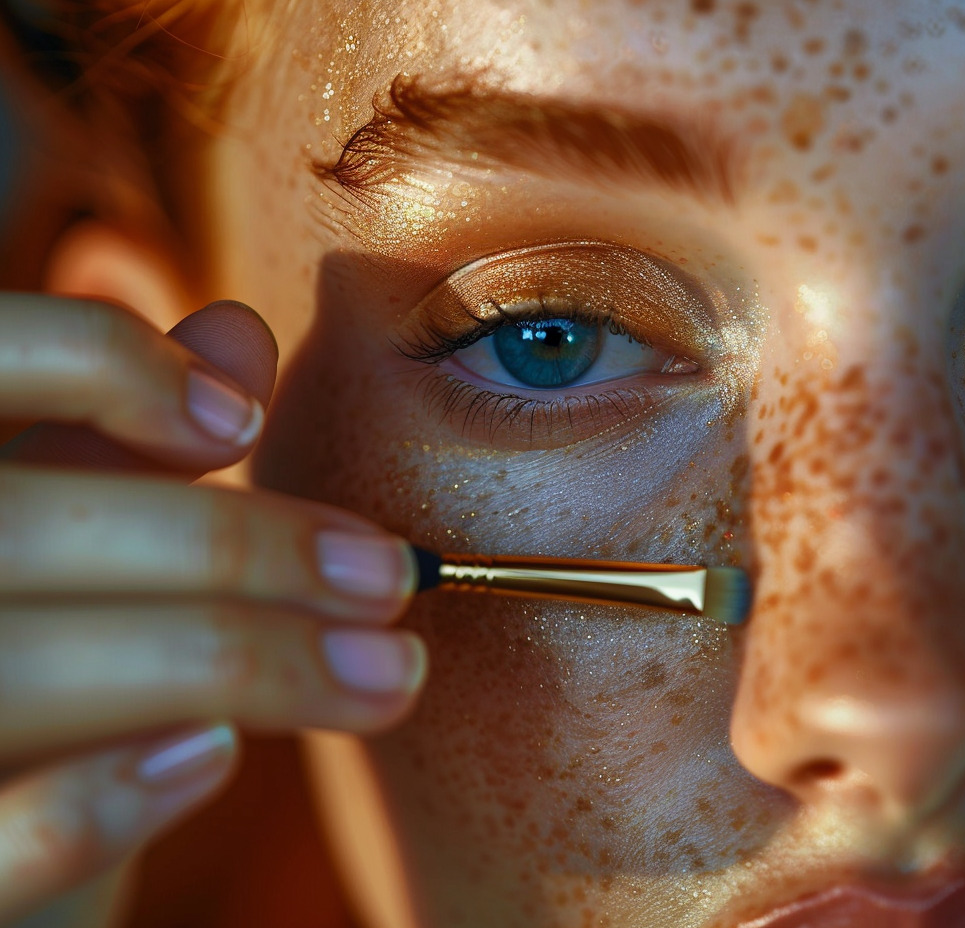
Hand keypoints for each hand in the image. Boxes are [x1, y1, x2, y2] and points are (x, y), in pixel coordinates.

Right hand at [0, 296, 425, 922]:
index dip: (96, 361)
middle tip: (389, 577)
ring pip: (22, 667)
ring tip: (383, 674)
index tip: (241, 421)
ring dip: (238, 661)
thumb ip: (132, 455)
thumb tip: (239, 329)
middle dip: (237, 546)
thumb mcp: (73, 567)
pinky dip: (107, 795)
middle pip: (26, 531)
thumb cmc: (39, 698)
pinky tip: (217, 758)